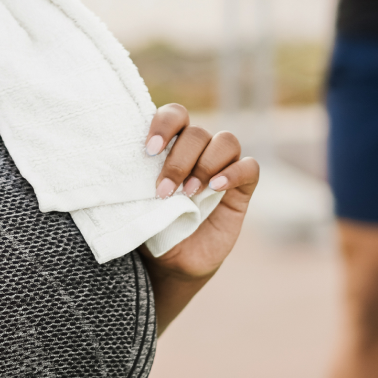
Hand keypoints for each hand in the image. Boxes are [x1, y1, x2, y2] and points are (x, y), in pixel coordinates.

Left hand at [144, 105, 259, 280]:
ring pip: (226, 141)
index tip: (149, 151)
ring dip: (205, 164)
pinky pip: (249, 167)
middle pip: (197, 133)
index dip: (164, 125)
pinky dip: (234, 173)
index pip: (175, 115)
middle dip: (178, 161)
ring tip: (189, 193)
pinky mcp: (242, 188)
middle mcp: (199, 151)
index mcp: (171, 145)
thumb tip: (128, 167)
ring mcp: (223, 167)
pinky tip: (216, 188)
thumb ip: (138, 181)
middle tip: (164, 191)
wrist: (172, 261)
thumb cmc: (152, 225)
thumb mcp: (138, 201)